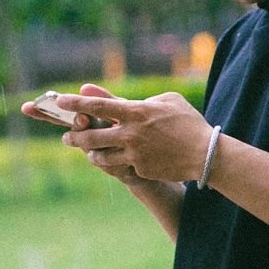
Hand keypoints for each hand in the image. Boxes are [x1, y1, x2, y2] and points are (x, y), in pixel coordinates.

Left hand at [56, 82, 211, 183]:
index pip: (98, 106)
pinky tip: (124, 162)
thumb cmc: (189, 123)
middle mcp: (131, 133)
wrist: (207, 154)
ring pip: (101, 156)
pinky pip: (123, 166)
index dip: (77, 103)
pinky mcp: (140, 169)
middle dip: (74, 137)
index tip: (61, 100)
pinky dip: (121, 163)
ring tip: (90, 152)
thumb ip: (136, 100)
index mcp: (136, 112)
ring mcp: (134, 154)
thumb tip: (111, 99)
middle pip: (91, 136)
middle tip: (66, 137)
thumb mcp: (167, 101)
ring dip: (92, 154)